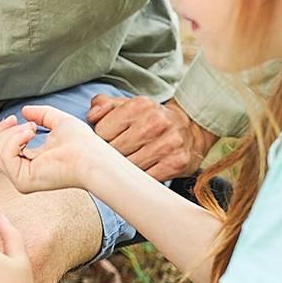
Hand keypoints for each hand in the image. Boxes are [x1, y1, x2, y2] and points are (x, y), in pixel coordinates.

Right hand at [0, 105, 111, 194]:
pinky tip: (30, 133)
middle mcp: (23, 173)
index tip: (15, 117)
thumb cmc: (82, 143)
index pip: (1, 149)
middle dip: (3, 130)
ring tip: (31, 128)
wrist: (91, 156)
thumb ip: (42, 115)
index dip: (3, 130)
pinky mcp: (23, 181)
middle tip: (26, 123)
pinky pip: (5, 155)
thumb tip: (24, 110)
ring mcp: (21, 179)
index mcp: (30, 163)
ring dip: (11, 133)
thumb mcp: (58, 122)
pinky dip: (14, 138)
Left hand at [87, 95, 210, 180]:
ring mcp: (168, 144)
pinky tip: (142, 169)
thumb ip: (103, 105)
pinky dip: (140, 177)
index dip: (101, 138)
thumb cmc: (149, 118)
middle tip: (118, 152)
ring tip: (129, 161)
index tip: (110, 139)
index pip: (102, 131)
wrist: (190, 128)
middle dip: (112, 154)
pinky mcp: (177, 163)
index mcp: (140, 105)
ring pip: (129, 165)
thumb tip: (91, 117)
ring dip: (125, 167)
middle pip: (115, 149)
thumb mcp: (127, 105)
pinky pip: (146, 177)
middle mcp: (156, 122)